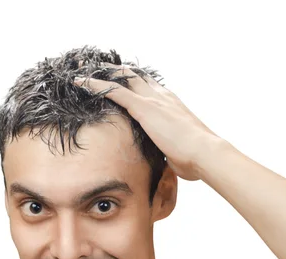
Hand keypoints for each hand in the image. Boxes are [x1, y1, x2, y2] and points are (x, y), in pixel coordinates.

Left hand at [74, 64, 222, 180]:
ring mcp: (152, 99)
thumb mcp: (178, 152)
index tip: (121, 81)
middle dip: (115, 72)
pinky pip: (114, 91)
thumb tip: (166, 162)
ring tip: (84, 70)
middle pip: (134, 76)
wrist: (204, 153)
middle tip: (98, 68)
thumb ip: (168, 150)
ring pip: (122, 78)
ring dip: (102, 73)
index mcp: (170, 104)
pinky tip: (81, 82)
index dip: (134, 82)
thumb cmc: (195, 158)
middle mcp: (161, 96)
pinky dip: (96, 85)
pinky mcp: (143, 107)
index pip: (149, 86)